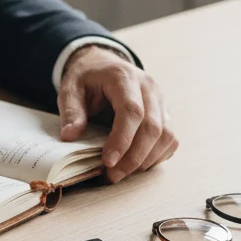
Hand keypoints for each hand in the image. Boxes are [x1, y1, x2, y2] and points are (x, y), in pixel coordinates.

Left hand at [57, 45, 177, 182]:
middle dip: (133, 158)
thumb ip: (71, 111)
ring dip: (146, 160)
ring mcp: (161, 101)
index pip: (132, 111)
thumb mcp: (70, 88)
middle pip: (153, 128)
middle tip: (111, 176)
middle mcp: (149, 88)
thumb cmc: (87, 78)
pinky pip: (170, 140)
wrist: (103, 64)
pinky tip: (135, 164)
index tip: (107, 162)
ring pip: (166, 136)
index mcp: (124, 77)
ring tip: (121, 173)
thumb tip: (69, 136)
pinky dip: (156, 157)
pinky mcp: (165, 114)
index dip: (122, 139)